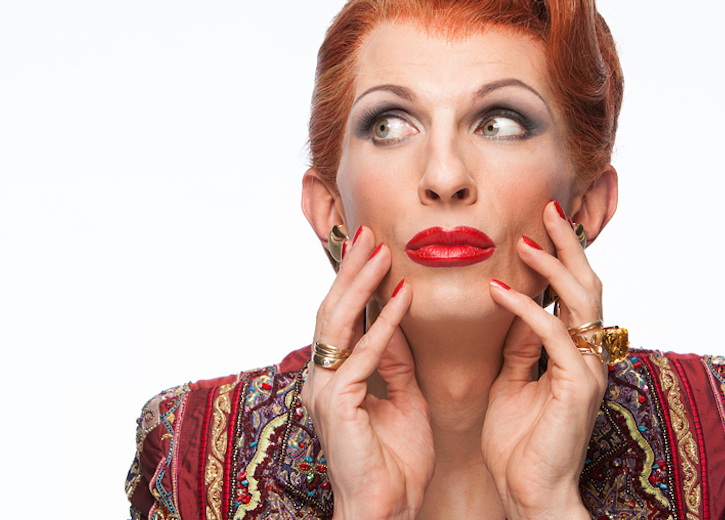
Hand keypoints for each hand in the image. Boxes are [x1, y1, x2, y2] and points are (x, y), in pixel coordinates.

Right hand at [301, 226, 433, 519]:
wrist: (384, 511)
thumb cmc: (394, 465)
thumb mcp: (403, 400)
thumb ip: (395, 362)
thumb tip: (396, 321)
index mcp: (333, 378)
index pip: (342, 320)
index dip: (356, 282)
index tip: (373, 248)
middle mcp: (321, 378)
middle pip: (333, 311)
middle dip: (351, 269)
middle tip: (368, 232)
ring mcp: (325, 389)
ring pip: (339, 322)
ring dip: (361, 282)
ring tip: (379, 248)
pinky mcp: (338, 402)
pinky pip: (364, 353)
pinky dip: (384, 323)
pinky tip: (402, 296)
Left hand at [481, 201, 605, 519]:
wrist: (530, 494)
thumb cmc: (520, 444)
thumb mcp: (513, 382)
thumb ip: (519, 346)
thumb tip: (514, 306)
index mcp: (575, 354)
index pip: (573, 293)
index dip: (559, 257)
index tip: (539, 223)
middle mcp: (589, 356)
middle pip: (587, 286)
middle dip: (568, 245)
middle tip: (547, 207)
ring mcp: (587, 370)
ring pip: (582, 301)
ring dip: (553, 265)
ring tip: (527, 238)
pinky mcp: (576, 386)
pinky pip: (553, 334)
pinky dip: (527, 307)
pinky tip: (501, 289)